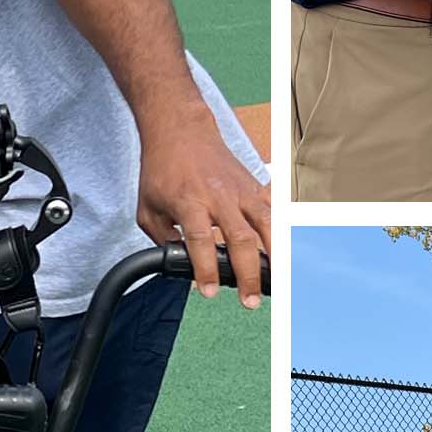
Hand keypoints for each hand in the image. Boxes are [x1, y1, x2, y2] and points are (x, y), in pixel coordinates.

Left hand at [135, 120, 270, 306]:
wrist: (180, 131)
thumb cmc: (162, 170)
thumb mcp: (147, 208)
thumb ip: (162, 239)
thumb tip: (177, 264)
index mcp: (188, 201)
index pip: (200, 241)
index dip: (205, 269)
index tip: (208, 291)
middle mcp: (217, 196)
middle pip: (239, 238)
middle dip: (246, 274)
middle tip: (249, 300)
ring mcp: (239, 189)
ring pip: (265, 223)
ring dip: (273, 254)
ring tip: (277, 281)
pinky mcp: (252, 185)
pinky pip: (271, 210)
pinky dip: (279, 231)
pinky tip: (284, 252)